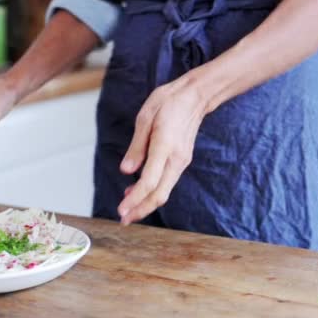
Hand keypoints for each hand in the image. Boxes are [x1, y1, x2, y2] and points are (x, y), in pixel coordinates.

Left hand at [118, 78, 208, 224]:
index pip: (149, 181)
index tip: (121, 210)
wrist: (195, 96)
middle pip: (160, 194)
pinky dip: (153, 191)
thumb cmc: (169, 102)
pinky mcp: (182, 160)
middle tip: (123, 220)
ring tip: (128, 210)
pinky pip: (167, 182)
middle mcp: (176, 159)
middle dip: (141, 210)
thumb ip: (136, 147)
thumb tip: (126, 171)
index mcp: (164, 146)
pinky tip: (138, 191)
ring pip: (164, 191)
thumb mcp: (145, 118)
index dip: (134, 198)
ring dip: (146, 203)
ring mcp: (181, 161)